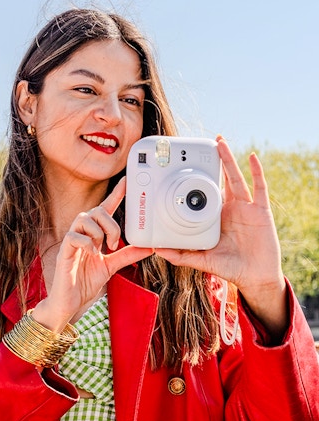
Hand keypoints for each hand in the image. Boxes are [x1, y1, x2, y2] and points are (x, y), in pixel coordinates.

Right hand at [33, 178, 153, 331]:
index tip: (127, 181)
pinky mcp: (64, 250)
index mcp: (94, 234)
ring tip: (101, 249)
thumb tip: (149, 247)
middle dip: (111, 224)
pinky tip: (91, 253)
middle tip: (114, 243)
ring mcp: (72, 240)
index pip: (105, 208)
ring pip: (85, 218)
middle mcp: (82, 232)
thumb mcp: (112, 266)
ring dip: (99, 232)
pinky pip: (74, 236)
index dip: (116, 193)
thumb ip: (128, 255)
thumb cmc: (85, 281)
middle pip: (97, 210)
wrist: (69, 303)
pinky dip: (87, 243)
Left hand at [155, 136, 287, 336]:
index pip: (205, 191)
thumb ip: (182, 255)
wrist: (256, 278)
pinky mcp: (260, 211)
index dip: (199, 178)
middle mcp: (230, 208)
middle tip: (207, 143)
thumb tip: (158, 250)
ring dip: (229, 159)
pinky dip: (257, 172)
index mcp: (216, 215)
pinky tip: (252, 157)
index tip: (187, 164)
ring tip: (220, 142)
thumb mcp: (203, 260)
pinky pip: (259, 188)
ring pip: (236, 178)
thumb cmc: (231, 267)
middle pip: (221, 179)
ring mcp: (246, 207)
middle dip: (215, 161)